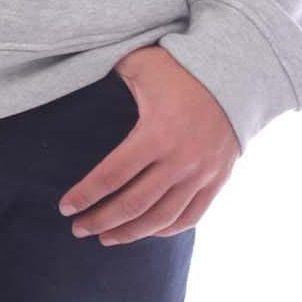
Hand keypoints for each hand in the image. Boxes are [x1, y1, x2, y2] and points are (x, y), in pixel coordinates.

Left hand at [56, 45, 239, 244]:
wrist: (235, 74)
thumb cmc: (180, 67)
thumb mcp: (142, 64)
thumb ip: (112, 73)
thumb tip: (81, 72)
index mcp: (156, 132)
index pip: (112, 175)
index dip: (86, 194)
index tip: (65, 207)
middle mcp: (179, 160)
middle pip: (133, 204)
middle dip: (101, 220)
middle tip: (79, 229)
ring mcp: (200, 174)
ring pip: (161, 218)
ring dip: (130, 233)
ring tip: (106, 237)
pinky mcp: (216, 180)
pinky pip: (190, 216)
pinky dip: (166, 229)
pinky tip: (146, 231)